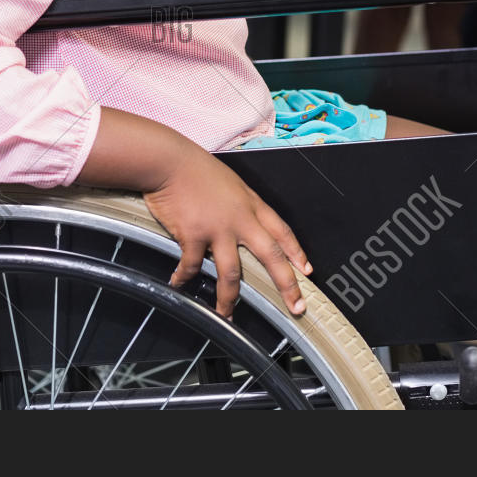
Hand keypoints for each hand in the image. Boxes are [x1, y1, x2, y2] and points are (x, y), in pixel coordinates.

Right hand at [143, 149, 310, 317]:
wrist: (169, 162)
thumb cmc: (196, 168)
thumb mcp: (230, 183)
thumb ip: (240, 206)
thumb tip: (244, 225)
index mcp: (252, 204)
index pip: (282, 232)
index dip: (297, 254)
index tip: (307, 272)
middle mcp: (240, 219)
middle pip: (271, 256)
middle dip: (287, 284)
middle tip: (296, 306)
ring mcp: (218, 229)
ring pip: (232, 273)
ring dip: (229, 299)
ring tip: (227, 314)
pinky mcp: (194, 235)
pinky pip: (191, 266)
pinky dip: (183, 277)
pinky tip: (178, 284)